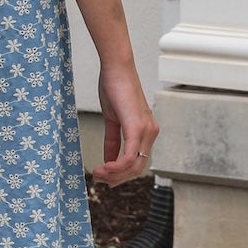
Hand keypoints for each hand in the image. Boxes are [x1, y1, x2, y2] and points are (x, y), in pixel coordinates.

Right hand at [91, 57, 158, 186]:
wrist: (116, 68)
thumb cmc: (114, 87)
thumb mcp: (112, 119)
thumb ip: (112, 140)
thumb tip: (108, 159)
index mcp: (146, 131)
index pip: (138, 161)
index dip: (121, 174)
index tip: (104, 177)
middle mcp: (151, 132)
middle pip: (137, 168)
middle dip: (117, 178)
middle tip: (99, 179)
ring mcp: (146, 131)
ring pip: (134, 166)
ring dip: (114, 174)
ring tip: (97, 174)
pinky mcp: (137, 128)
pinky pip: (130, 156)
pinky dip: (116, 166)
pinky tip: (104, 167)